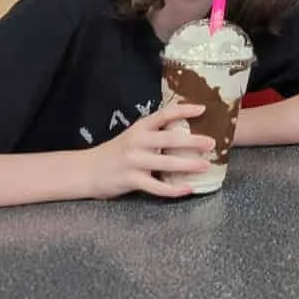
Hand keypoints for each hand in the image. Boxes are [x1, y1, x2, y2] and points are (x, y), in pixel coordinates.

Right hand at [86, 105, 214, 199]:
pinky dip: (173, 190)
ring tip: (206, 166)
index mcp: (139, 128)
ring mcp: (133, 162)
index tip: (203, 109)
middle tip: (212, 143)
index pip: (164, 114)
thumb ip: (154, 133)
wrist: (85, 170)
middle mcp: (137, 142)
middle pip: (169, 140)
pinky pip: (156, 187)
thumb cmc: (116, 152)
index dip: (184, 110)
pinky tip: (187, 189)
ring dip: (188, 165)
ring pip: (166, 164)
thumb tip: (185, 130)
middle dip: (193, 141)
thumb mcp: (133, 136)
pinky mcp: (130, 180)